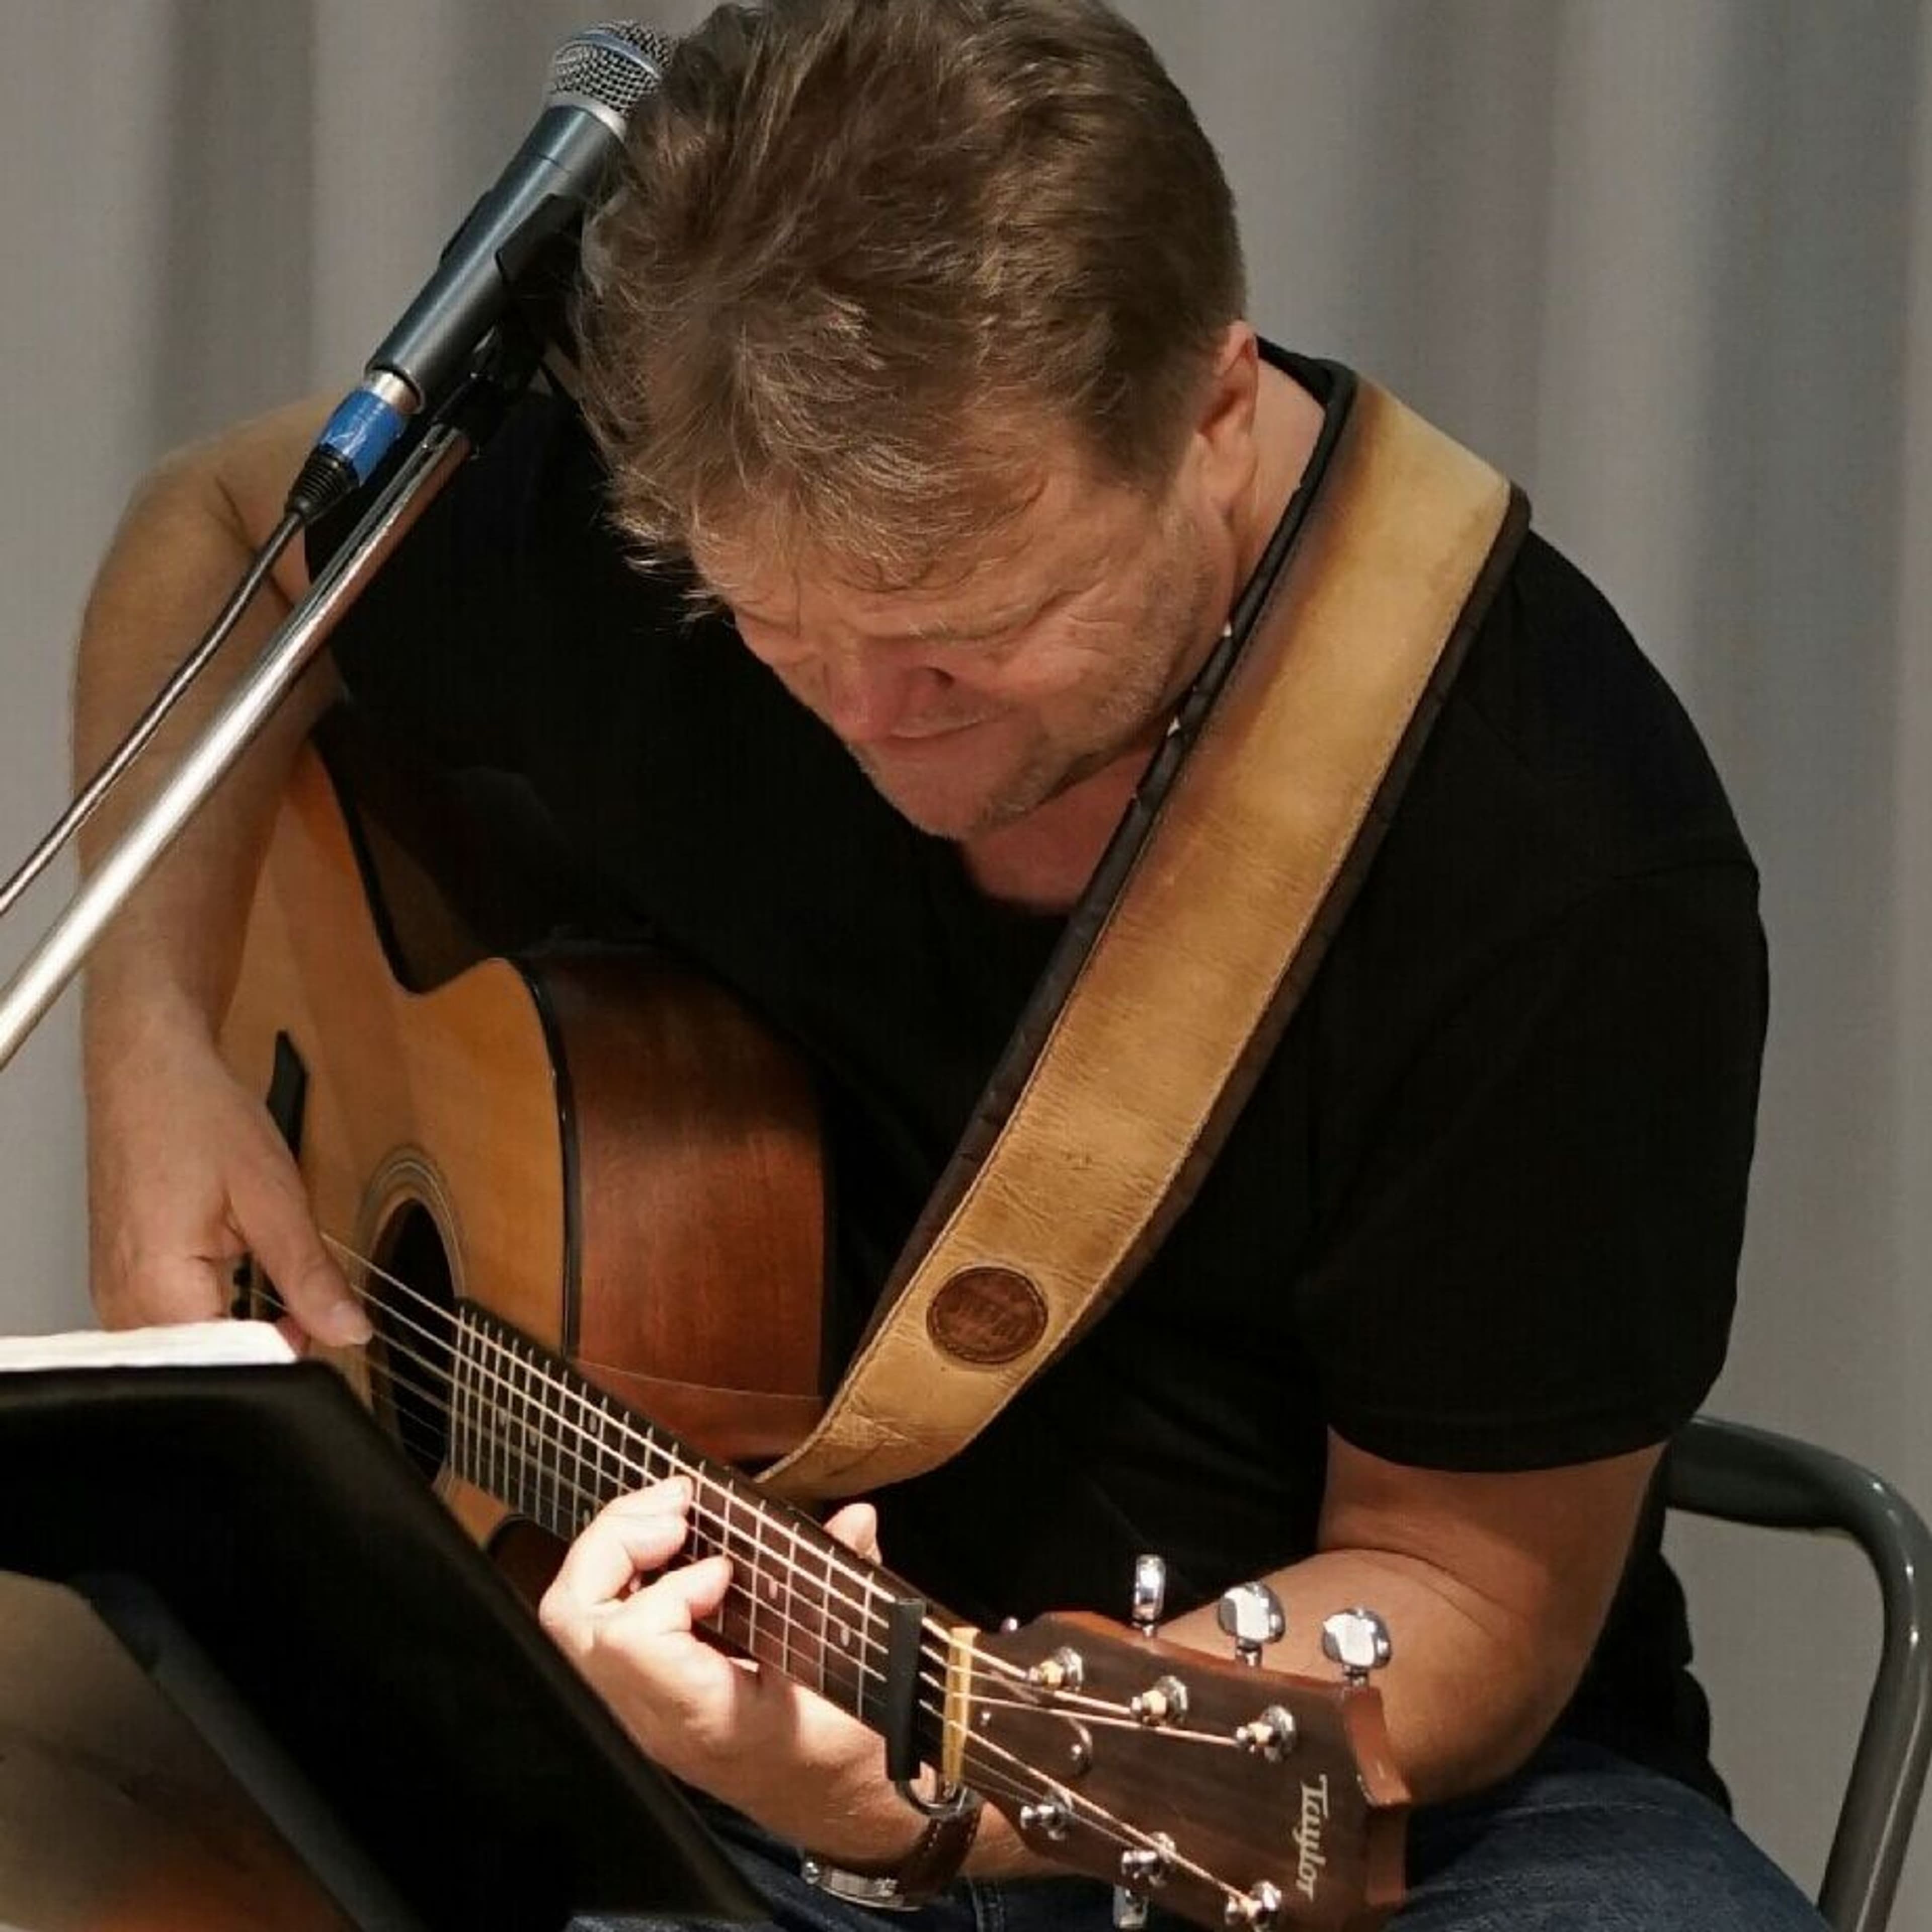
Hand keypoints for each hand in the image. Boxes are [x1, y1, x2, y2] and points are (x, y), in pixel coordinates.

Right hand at [86, 1003, 368, 1346]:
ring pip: (191, 1348)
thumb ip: (310, 1274)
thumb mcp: (274, 1196)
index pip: (228, 1366)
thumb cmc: (197, 1117)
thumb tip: (348, 1330)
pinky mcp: (124, 1282)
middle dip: (263, 1345)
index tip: (320, 1326)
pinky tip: (238, 1281)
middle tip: (302, 1302)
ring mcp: (117, 1295)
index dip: (285, 1356)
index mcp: (157, 1288)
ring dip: (239, 1328)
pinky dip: (214, 1312)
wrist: (149, 1072)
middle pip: (206, 1365)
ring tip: (270, 1283)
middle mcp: (123, 1303)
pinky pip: (172, 1323)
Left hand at [538, 1478, 923, 1865]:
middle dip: (615, 1540)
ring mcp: (634, 1707)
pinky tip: (672, 1550)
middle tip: (678, 1508)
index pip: (630, 1643)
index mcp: (704, 1718)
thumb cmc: (840, 1752)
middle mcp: (650, 1716)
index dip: (670, 1586)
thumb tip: (854, 1521)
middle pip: (573, 1619)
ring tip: (672, 1517)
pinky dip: (622, 1571)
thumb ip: (851, 1592)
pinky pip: (596, 1624)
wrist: (830, 1806)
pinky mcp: (637, 1694)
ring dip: (614, 1548)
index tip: (725, 1569)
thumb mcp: (857, 1675)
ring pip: (571, 1619)